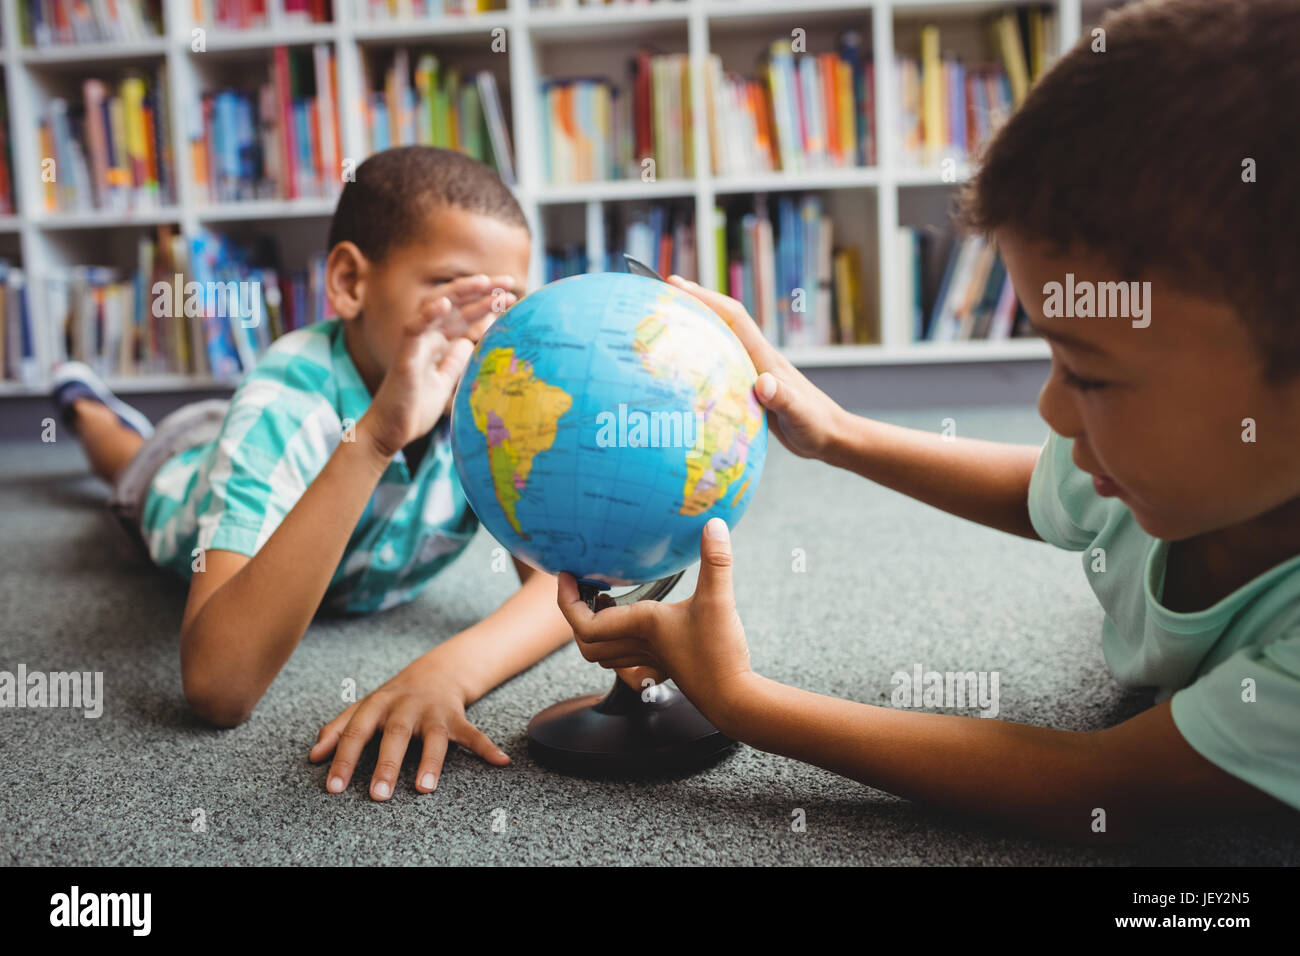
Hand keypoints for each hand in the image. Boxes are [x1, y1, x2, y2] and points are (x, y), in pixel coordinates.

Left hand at [309, 653, 509, 799]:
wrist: (438, 670)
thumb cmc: (394, 697)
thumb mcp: (365, 706)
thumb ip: (339, 728)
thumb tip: (313, 755)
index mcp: (378, 704)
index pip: (356, 731)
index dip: (343, 757)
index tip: (334, 786)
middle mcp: (405, 707)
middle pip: (394, 735)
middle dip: (386, 765)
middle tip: (378, 795)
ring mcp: (433, 712)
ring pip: (432, 737)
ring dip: (430, 762)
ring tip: (425, 788)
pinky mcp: (457, 718)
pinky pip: (473, 734)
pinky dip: (487, 748)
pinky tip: (500, 761)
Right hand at [360, 274, 517, 459]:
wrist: (390, 432)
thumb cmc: (415, 409)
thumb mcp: (445, 383)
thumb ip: (455, 362)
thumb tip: (469, 343)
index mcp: (437, 343)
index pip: (464, 315)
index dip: (486, 303)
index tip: (512, 296)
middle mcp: (426, 337)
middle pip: (454, 305)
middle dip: (480, 291)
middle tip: (508, 281)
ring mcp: (414, 344)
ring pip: (435, 308)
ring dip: (459, 292)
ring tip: (483, 282)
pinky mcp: (403, 357)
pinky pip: (413, 330)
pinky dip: (427, 315)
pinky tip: (446, 303)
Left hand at [556, 518, 753, 723]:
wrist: (733, 698)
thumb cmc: (720, 655)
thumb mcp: (718, 600)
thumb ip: (716, 561)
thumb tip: (715, 524)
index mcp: (642, 625)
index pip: (585, 622)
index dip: (567, 600)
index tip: (568, 576)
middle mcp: (640, 643)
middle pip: (587, 640)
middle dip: (576, 615)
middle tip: (583, 588)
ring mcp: (651, 658)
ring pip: (605, 652)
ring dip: (596, 630)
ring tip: (605, 602)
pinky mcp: (666, 665)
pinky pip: (630, 659)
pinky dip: (622, 645)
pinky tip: (638, 630)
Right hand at [667, 274, 847, 460]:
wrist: (831, 437)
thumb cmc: (817, 426)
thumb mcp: (800, 415)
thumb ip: (783, 398)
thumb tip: (763, 383)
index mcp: (765, 359)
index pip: (734, 319)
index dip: (707, 298)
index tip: (678, 284)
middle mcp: (758, 359)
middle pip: (725, 321)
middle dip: (697, 303)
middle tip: (663, 292)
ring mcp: (754, 372)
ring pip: (722, 341)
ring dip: (698, 326)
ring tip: (669, 321)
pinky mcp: (751, 389)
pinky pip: (722, 365)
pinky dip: (703, 357)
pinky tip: (687, 366)